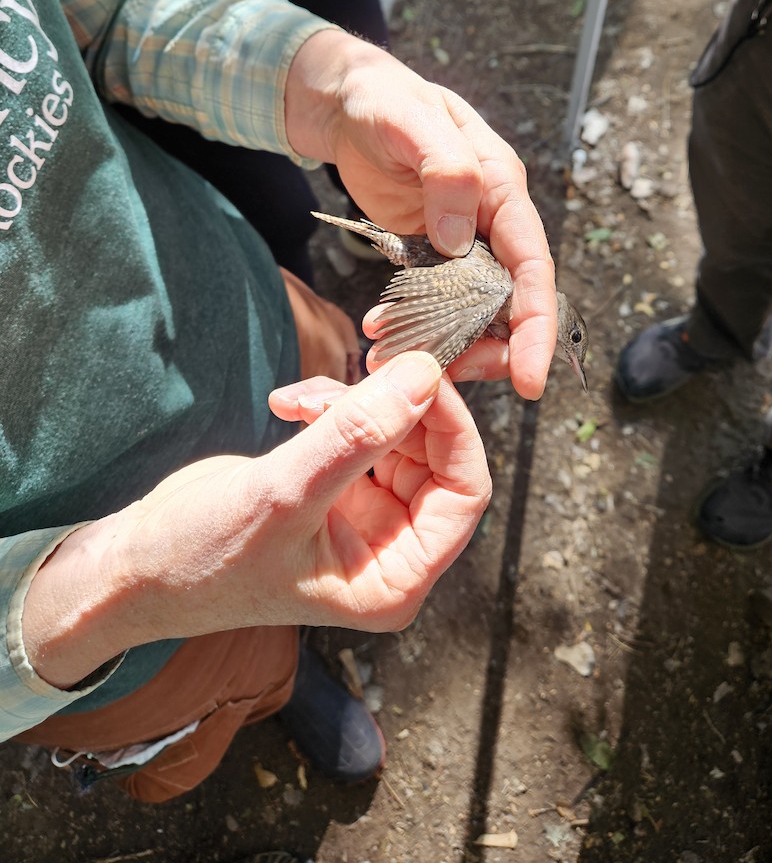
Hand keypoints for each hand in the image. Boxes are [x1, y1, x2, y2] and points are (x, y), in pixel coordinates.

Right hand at [23, 355, 489, 687]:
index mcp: (396, 579)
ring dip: (355, 401)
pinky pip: (359, 430)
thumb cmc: (204, 556)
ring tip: (303, 400)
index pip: (464, 492)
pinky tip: (289, 404)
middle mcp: (390, 551)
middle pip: (435, 456)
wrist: (138, 563)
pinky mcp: (336, 488)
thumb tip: (424, 375)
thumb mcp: (284, 493)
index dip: (453, 427)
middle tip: (366, 362)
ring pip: (396, 433)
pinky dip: (330, 406)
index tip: (423, 373)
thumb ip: (357, 435)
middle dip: (399, 405)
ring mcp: (365, 518)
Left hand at [284, 30, 557, 399]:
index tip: (530, 377)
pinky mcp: (431, 250)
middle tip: (452, 378)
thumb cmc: (383, 100)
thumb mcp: (413, 122)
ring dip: (449, 343)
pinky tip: (383, 337)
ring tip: (404, 363)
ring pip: (474, 309)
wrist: (342, 103)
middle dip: (491, 348)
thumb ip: (447, 173)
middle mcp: (491, 218)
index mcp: (500, 186)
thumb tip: (462, 239)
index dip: (537, 323)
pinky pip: (436, 301)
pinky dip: (418, 326)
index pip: (533, 263)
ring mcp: (462, 238)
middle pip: (510, 299)